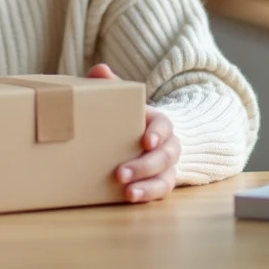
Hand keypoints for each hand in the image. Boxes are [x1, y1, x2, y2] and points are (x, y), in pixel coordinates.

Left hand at [86, 63, 179, 203]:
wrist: (145, 138)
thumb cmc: (129, 118)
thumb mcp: (122, 101)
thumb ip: (111, 85)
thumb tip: (100, 70)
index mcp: (159, 122)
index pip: (165, 125)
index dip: (158, 133)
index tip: (146, 141)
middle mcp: (168, 145)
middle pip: (166, 155)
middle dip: (145, 165)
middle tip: (120, 173)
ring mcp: (167, 166)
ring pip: (166, 177)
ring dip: (147, 185)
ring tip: (128, 192)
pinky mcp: (161, 182)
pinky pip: (161, 191)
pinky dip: (148, 195)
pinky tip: (131, 198)